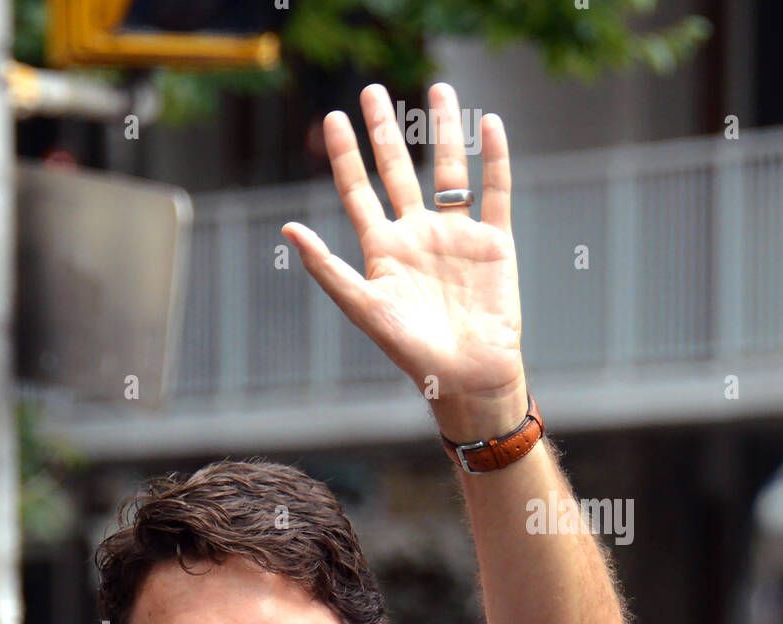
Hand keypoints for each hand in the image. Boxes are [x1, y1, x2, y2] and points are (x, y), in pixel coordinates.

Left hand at [282, 83, 525, 442]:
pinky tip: (489, 124)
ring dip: (444, 130)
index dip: (346, 156)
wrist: (465, 374)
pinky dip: (494, 158)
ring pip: (450, 170)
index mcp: (383, 251)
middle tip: (372, 90)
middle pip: (399, 171)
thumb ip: (327, 268)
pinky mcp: (494, 242)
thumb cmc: (410, 350)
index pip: (359, 192)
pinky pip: (494, 191)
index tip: (332, 118)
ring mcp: (457, 236)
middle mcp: (417, 236)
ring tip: (437, 89)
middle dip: (385, 131)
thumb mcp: (363, 307)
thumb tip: (288, 229)